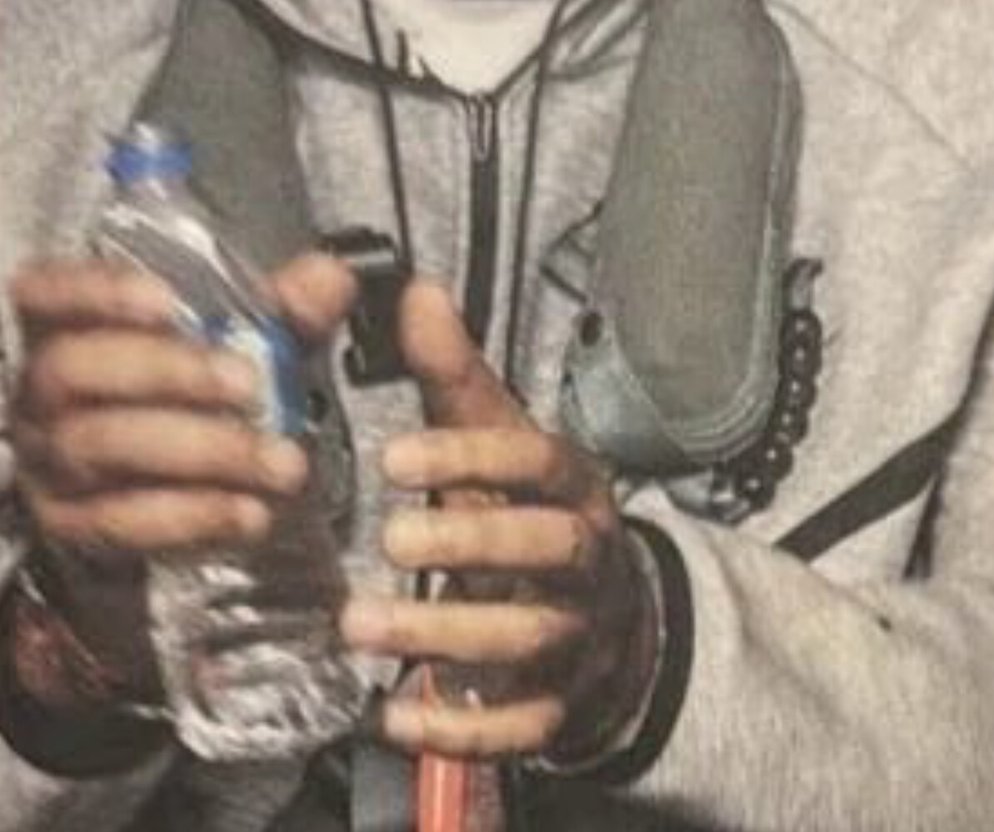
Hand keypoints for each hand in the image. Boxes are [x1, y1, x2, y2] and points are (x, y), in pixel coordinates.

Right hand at [5, 250, 354, 679]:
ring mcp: (51, 458)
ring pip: (102, 448)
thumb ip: (286, 305)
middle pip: (78, 369)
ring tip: (280, 462)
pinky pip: (120, 521)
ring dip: (201, 453)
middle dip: (169, 373)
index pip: (52, 290)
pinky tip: (251, 512)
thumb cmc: (200, 385)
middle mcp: (46, 389)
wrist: (167, 483)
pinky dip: (192, 516)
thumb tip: (330, 278)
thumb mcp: (247, 336)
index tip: (169, 302)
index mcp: (73, 324)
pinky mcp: (72, 523)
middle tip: (249, 385)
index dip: (100, 291)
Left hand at [342, 280, 659, 762]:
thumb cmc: (532, 510)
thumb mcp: (500, 439)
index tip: (394, 456)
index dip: (473, 457)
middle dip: (471, 543)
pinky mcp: (558, 705)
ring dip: (445, 635)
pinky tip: (393, 716)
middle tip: (388, 537)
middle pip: (547, 549)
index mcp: (575, 484)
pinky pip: (520, 726)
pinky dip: (461, 728)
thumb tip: (415, 291)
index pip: (537, 462)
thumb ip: (453, 377)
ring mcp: (578, 635)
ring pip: (528, 639)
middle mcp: (586, 557)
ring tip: (358, 625)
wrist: (609, 615)